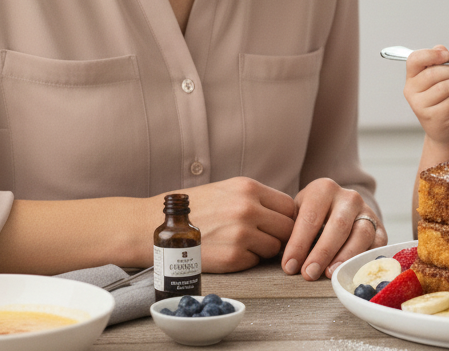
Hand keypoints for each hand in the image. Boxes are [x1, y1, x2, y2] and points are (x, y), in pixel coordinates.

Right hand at [171, 177, 295, 272]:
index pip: (290, 206)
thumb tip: (288, 214)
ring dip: (264, 249)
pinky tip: (230, 251)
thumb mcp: (228, 190)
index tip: (279, 224)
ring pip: (275, 247)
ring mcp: (241, 234)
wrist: (158, 227)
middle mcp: (247, 209)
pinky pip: (256, 261)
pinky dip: (247, 260)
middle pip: (287, 228)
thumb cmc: (196, 208)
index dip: (287, 217)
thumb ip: (258, 199)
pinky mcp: (233, 257)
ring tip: (244, 244)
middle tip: (265, 237)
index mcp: (248, 188)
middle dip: (280, 235)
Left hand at [280, 178, 387, 279]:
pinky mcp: (380, 230)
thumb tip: (289, 263)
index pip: (311, 218)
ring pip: (361, 234)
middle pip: (338, 225)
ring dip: (345, 257)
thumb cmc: (311, 218)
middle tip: (309, 273)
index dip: (299, 244)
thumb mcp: (297, 216)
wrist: (338, 209)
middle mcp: (349, 197)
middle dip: (322, 252)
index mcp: (324, 189)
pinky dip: (365, 261)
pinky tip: (352, 273)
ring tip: (330, 274)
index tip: (289, 266)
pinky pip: (377, 246)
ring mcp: (367, 212)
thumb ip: (291, 233)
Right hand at [403, 45, 448, 148]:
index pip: (414, 60)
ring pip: (445, 86)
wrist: (445, 132)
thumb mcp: (442, 80)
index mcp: (412, 78)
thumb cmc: (444, 103)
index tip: (447, 55)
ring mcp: (421, 106)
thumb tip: (441, 48)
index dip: (430, 55)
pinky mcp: (435, 117)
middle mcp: (412, 92)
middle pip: (434, 73)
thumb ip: (440, 63)